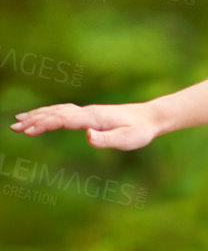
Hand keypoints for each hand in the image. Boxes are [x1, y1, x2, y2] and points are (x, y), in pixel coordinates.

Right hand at [10, 100, 163, 150]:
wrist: (150, 117)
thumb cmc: (140, 131)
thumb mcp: (127, 139)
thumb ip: (107, 139)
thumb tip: (88, 137)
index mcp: (93, 118)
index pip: (62, 119)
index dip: (44, 125)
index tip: (28, 131)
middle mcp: (87, 112)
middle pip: (54, 113)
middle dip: (33, 120)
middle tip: (13, 127)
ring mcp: (87, 112)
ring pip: (57, 110)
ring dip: (37, 115)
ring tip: (19, 121)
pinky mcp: (90, 115)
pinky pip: (64, 112)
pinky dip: (49, 113)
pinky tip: (43, 117)